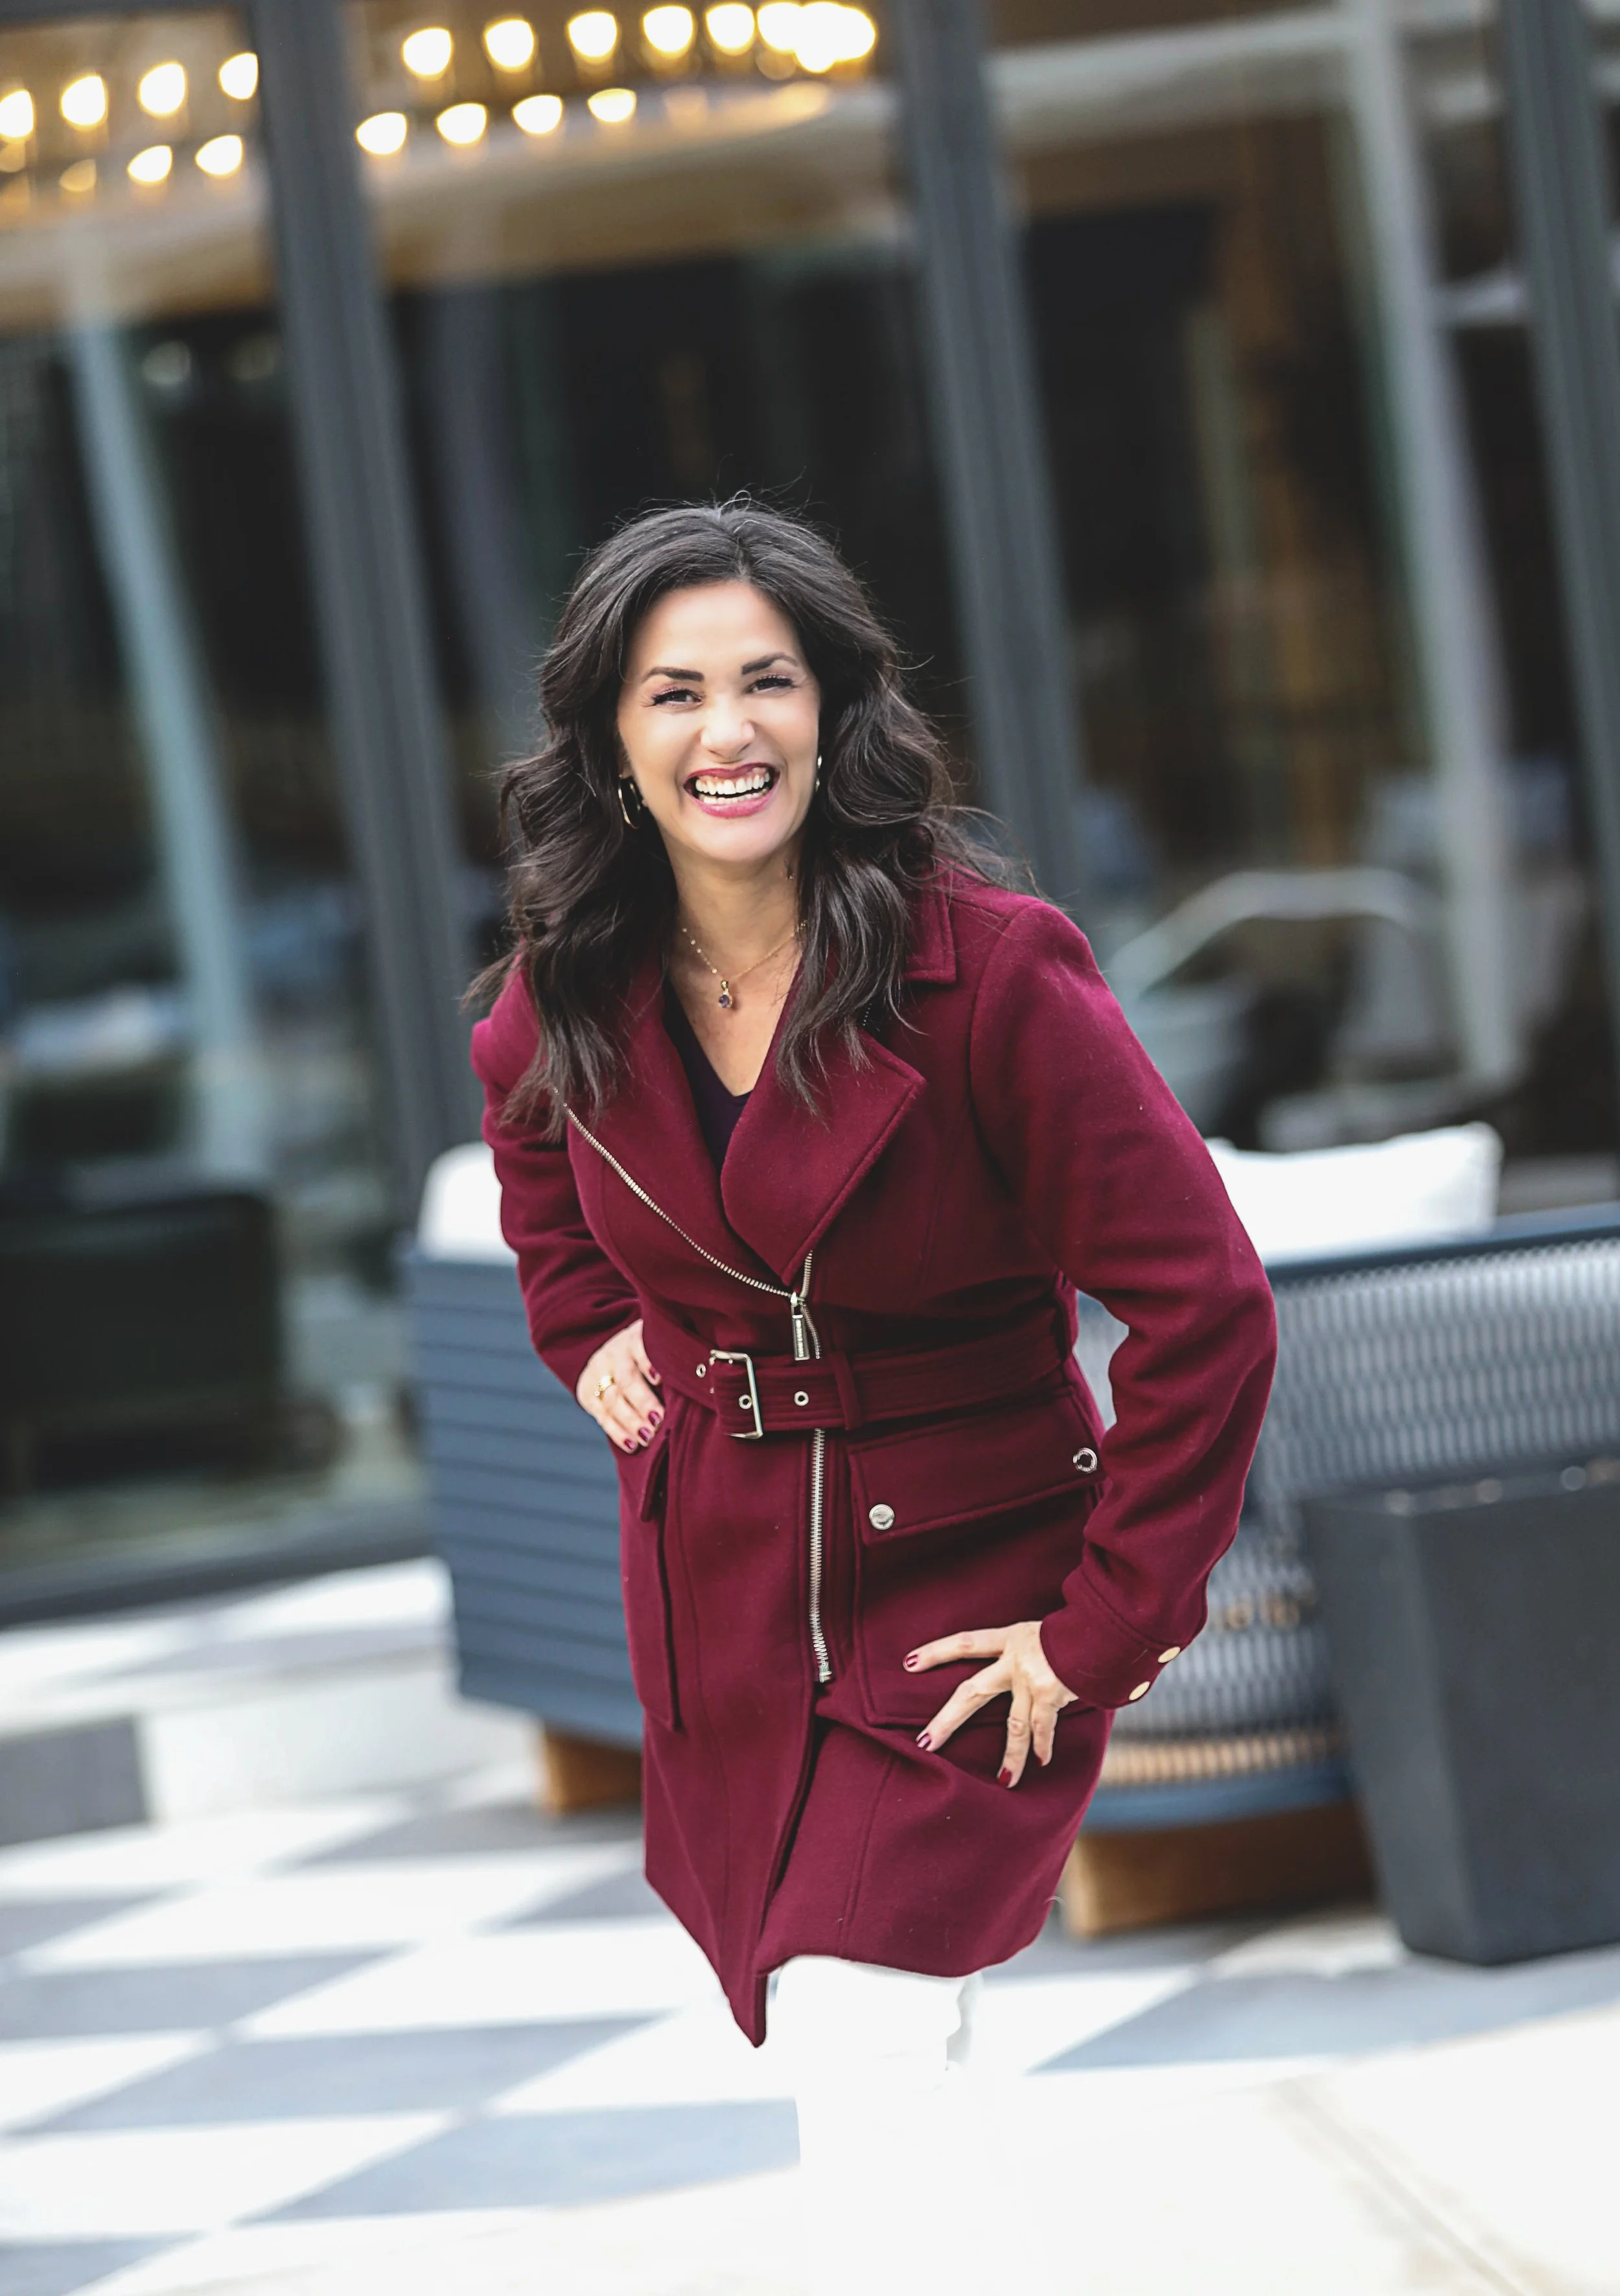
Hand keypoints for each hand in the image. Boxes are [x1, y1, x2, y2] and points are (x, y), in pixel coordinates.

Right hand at [577, 1318, 662, 1454]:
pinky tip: (631, 1445)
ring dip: (630, 1421)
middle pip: (626, 1379)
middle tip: (659, 1421)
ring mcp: (598, 1372)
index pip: (639, 1347)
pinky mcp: (587, 1391)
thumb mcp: (660, 1345)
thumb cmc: (652, 1353)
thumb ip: (674, 1359)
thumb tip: (704, 1382)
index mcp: (635, 1337)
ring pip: (612, 1399)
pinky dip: (617, 1432)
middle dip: (643, 1402)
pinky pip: (601, 1415)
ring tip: (647, 1437)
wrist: (614, 1352)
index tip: (659, 1379)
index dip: (647, 1362)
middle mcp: (614, 1352)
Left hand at [906, 1620, 1076, 1787]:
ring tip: (1004, 1780)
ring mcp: (1031, 1679)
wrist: (1105, 1628)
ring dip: (1011, 1756)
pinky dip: (1043, 1747)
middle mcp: (1015, 1659)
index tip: (908, 1663)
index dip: (936, 1652)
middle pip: (971, 1692)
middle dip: (947, 1721)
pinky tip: (1041, 1762)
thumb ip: (1033, 1650)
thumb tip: (1030, 1670)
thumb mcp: (1048, 1632)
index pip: (964, 1642)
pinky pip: (1042, 1729)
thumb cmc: (1082, 1630)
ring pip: (1013, 1725)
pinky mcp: (1050, 1695)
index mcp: (1011, 1638)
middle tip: (924, 1743)